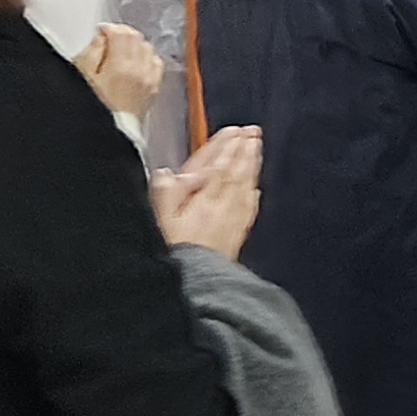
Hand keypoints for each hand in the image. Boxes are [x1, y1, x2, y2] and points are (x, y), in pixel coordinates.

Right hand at [74, 21, 161, 116]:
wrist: (108, 137)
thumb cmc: (91, 111)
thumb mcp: (80, 77)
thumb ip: (90, 52)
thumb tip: (101, 38)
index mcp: (121, 66)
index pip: (121, 32)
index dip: (107, 29)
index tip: (98, 34)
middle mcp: (140, 71)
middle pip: (136, 38)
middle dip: (121, 35)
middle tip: (107, 41)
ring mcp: (150, 81)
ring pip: (148, 48)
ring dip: (134, 45)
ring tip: (119, 53)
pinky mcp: (153, 90)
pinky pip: (156, 63)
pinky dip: (147, 58)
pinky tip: (135, 64)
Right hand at [149, 124, 262, 260]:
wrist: (198, 284)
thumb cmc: (176, 252)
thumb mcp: (161, 221)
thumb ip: (165, 194)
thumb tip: (168, 173)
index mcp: (203, 201)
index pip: (217, 168)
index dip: (225, 148)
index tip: (234, 132)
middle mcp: (222, 208)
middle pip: (235, 173)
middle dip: (243, 150)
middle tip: (252, 131)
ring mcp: (232, 221)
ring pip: (245, 186)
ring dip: (251, 165)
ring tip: (256, 148)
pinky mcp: (236, 236)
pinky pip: (249, 208)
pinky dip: (252, 194)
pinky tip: (255, 189)